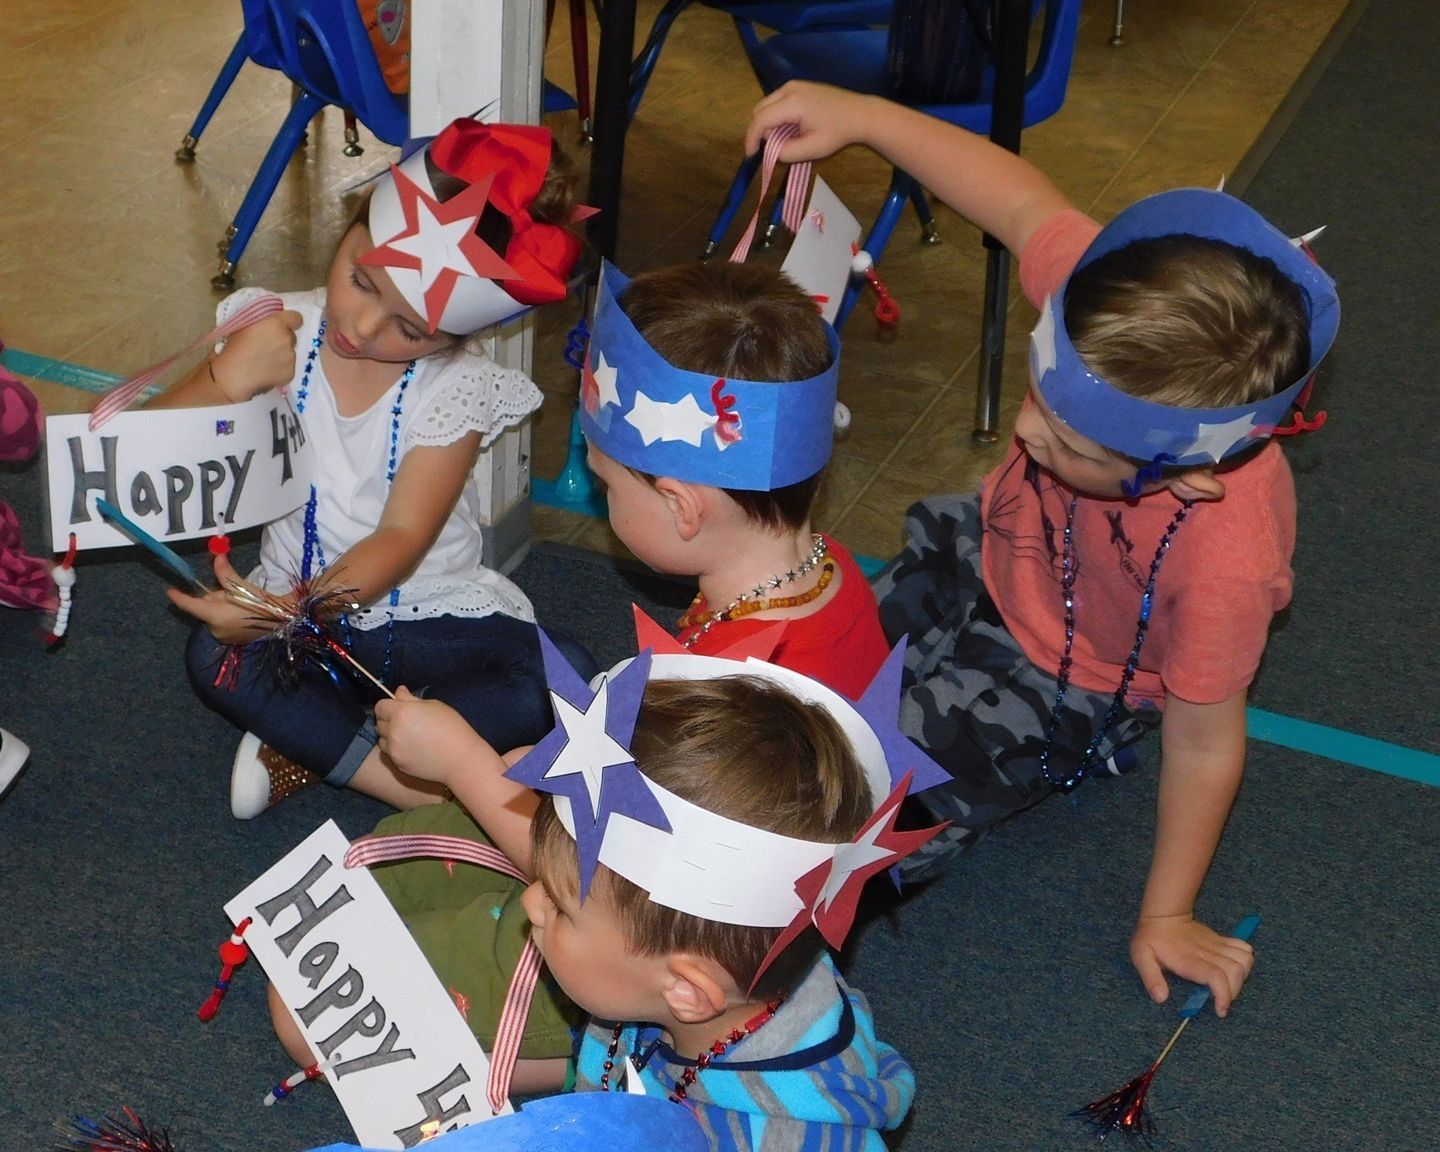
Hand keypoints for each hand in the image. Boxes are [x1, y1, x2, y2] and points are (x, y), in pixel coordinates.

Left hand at [166, 552, 275, 644]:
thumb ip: (225, 574)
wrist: (283, 620)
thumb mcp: (241, 586)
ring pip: (214, 616)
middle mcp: (215, 629)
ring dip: (220, 608)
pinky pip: (223, 625)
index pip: (190, 605)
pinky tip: (242, 612)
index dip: (179, 597)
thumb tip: (216, 557)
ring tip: (239, 602)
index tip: (170, 590)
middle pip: (205, 609)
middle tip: (228, 591)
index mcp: (214, 615)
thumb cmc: (261, 603)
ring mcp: (224, 637)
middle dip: (213, 599)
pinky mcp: (233, 640)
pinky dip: (227, 617)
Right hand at [208, 309, 301, 401]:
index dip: (291, 322)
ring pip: (290, 353)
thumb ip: (262, 322)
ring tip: (264, 361)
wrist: (233, 374)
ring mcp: (291, 357)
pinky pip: (289, 368)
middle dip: (282, 340)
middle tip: (267, 346)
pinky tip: (266, 372)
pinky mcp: (291, 373)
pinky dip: (280, 369)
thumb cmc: (234, 347)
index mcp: (276, 324)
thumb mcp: (244, 325)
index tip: (283, 326)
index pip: (296, 318)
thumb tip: (269, 323)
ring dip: (281, 355)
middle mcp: (287, 339)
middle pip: (291, 337)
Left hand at [374, 686, 486, 788]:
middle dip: (389, 720)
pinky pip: (390, 753)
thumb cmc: (452, 728)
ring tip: (409, 737)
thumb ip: (412, 699)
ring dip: (390, 736)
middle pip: (379, 722)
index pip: (380, 706)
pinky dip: (397, 749)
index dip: (389, 706)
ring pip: (382, 739)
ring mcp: (394, 750)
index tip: (400, 709)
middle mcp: (393, 731)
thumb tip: (398, 692)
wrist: (461, 760)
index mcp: (402, 712)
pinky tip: (413, 749)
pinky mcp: (397, 764)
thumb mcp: (435, 706)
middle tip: (407, 722)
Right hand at [744, 81, 877, 161]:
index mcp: (792, 102)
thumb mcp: (813, 149)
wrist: (859, 113)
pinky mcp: (798, 85)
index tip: (751, 155)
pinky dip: (777, 116)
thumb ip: (787, 152)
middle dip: (761, 131)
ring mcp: (793, 84)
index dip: (751, 139)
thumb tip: (771, 151)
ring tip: (786, 138)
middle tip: (774, 148)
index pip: (760, 120)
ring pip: (766, 105)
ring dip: (769, 124)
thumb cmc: (838, 132)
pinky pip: (776, 101)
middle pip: (759, 110)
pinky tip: (792, 128)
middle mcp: (789, 88)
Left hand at [1130, 913, 1254, 1016]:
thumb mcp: (1141, 957)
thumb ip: (1150, 978)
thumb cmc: (1151, 938)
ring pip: (1244, 960)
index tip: (1220, 1010)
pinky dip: (1246, 961)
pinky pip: (1245, 948)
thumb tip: (1161, 998)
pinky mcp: (1222, 940)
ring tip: (1228, 986)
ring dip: (1242, 977)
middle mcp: (1207, 952)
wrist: (1163, 915)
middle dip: (1234, 991)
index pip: (1216, 976)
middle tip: (1221, 1000)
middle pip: (1235, 972)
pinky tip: (1234, 969)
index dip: (1224, 995)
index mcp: (1189, 960)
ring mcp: (1217, 945)